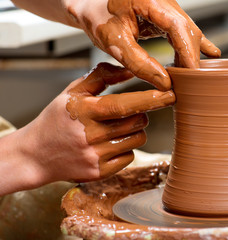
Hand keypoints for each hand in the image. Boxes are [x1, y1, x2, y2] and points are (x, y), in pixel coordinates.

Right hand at [7, 62, 174, 189]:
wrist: (35, 155)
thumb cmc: (56, 119)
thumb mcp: (72, 92)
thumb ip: (100, 77)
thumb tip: (129, 70)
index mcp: (84, 111)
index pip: (125, 104)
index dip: (151, 99)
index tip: (171, 94)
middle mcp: (90, 135)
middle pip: (138, 122)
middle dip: (142, 114)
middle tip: (131, 112)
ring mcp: (95, 156)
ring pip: (137, 140)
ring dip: (135, 131)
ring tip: (118, 128)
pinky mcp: (99, 172)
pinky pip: (129, 157)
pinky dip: (126, 148)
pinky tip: (111, 144)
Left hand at [64, 0, 220, 89]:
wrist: (89, 3)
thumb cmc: (97, 16)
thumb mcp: (113, 42)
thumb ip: (139, 63)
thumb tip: (165, 83)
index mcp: (152, 0)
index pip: (180, 28)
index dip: (189, 54)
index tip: (192, 77)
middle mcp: (164, 1)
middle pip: (189, 31)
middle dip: (191, 58)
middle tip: (189, 84)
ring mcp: (167, 7)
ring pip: (188, 32)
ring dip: (190, 55)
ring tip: (190, 77)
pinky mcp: (165, 15)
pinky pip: (184, 31)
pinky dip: (193, 46)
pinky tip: (210, 53)